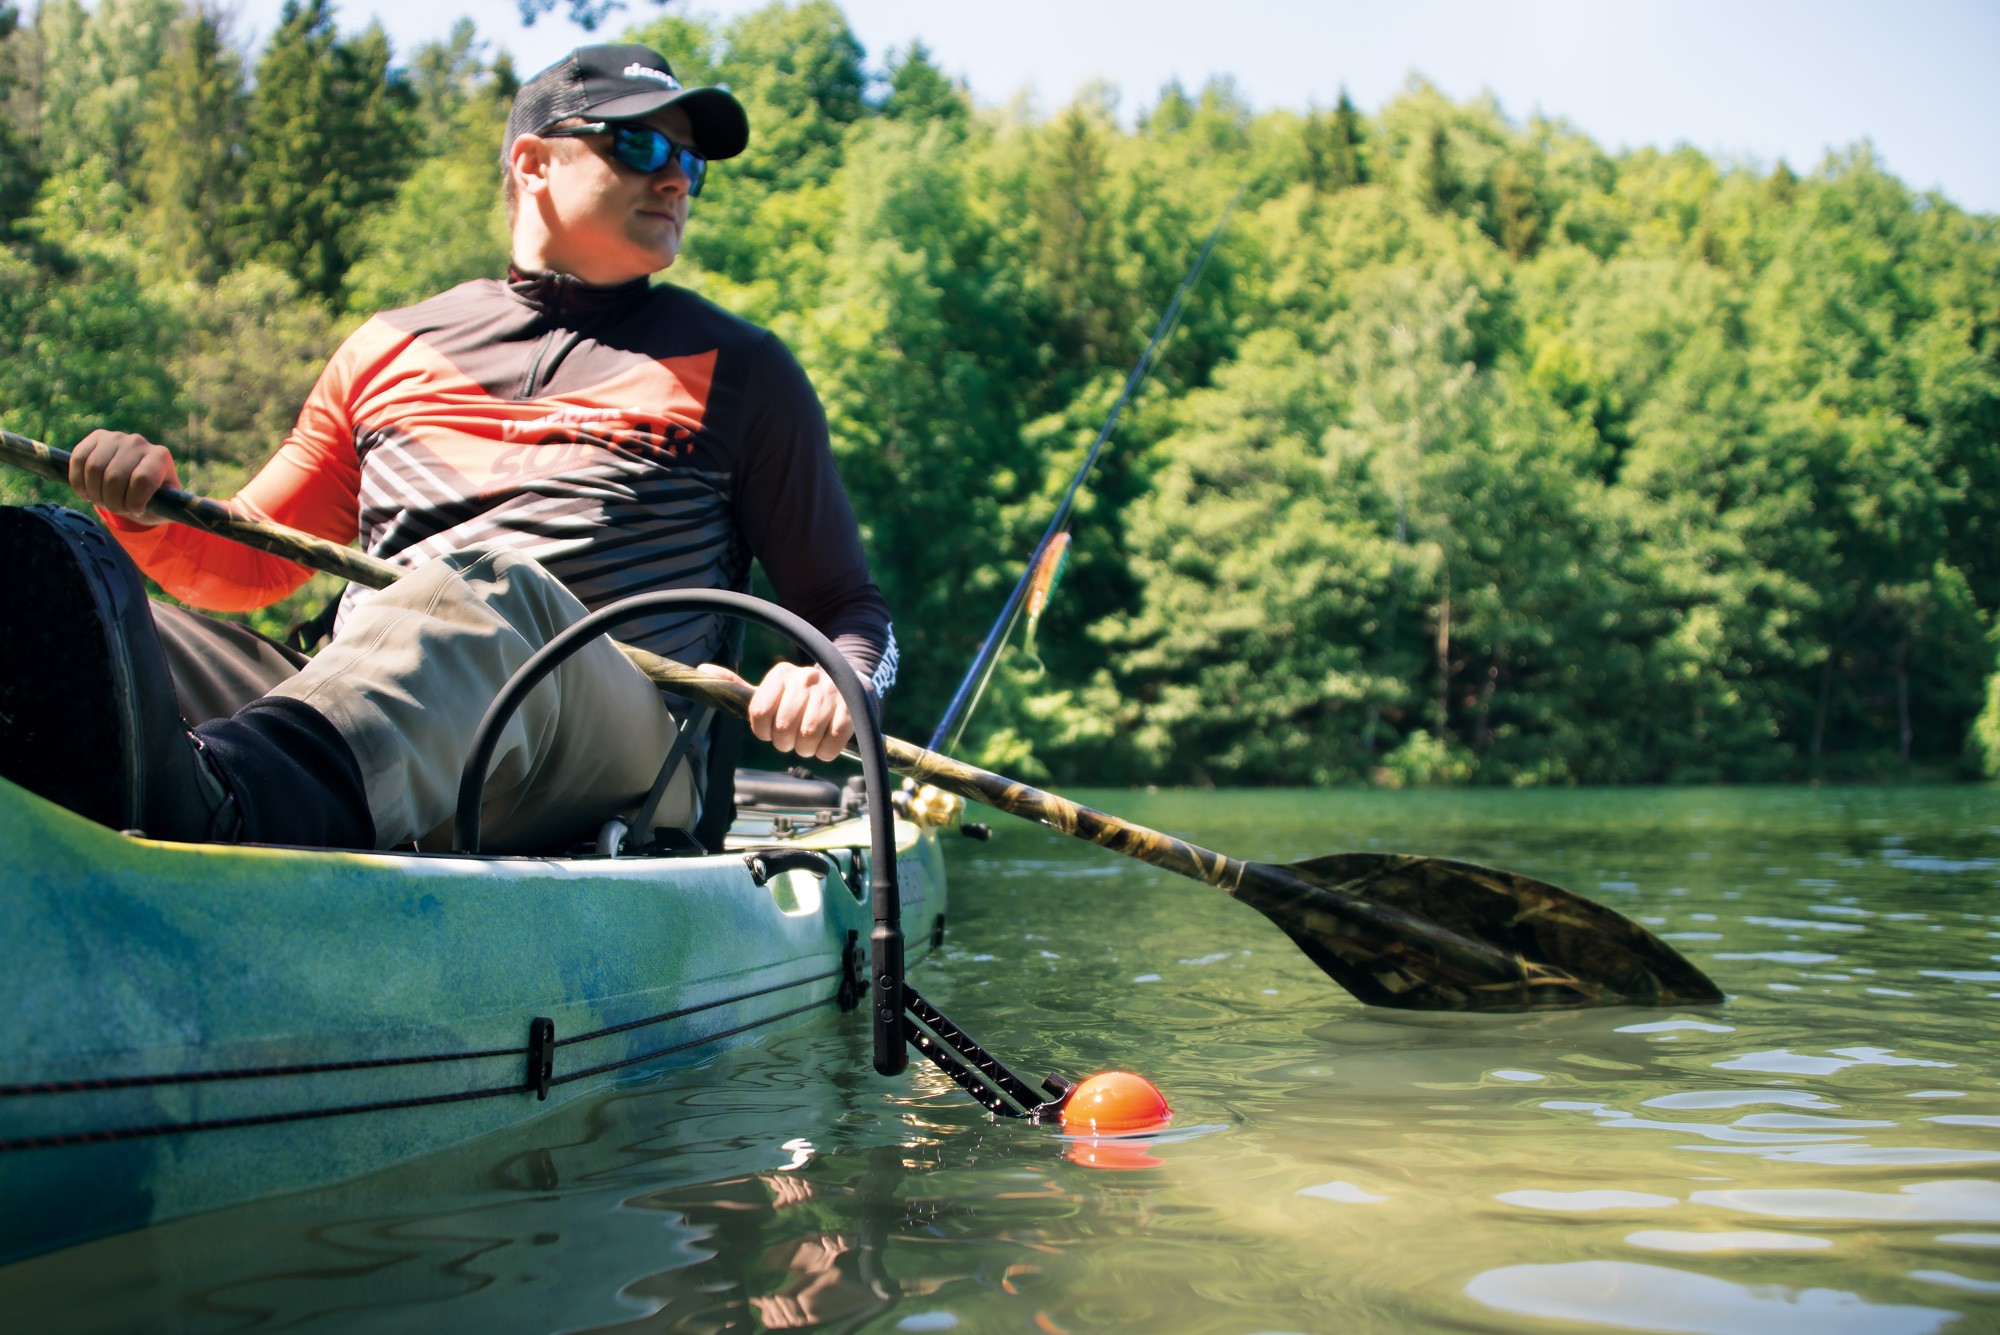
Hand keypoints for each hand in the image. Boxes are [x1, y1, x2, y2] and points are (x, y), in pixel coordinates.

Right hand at [69, 430, 179, 524]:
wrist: (135, 486)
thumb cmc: (154, 500)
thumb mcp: (170, 508)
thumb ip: (182, 507)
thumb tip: (214, 504)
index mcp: (160, 457)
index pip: (142, 480)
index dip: (134, 502)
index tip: (137, 510)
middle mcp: (139, 442)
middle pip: (114, 477)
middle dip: (112, 502)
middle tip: (117, 509)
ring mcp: (116, 437)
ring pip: (94, 469)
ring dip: (94, 493)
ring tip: (103, 501)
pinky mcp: (96, 438)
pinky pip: (78, 459)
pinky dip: (78, 481)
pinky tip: (86, 492)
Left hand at [697, 661, 855, 761]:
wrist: (846, 685)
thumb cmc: (798, 696)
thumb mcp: (770, 689)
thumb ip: (738, 685)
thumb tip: (702, 669)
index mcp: (781, 674)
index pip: (759, 712)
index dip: (763, 731)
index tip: (770, 732)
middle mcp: (805, 678)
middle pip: (783, 728)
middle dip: (785, 744)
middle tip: (791, 740)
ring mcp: (830, 692)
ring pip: (807, 737)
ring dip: (805, 750)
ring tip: (808, 742)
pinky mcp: (851, 707)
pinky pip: (832, 742)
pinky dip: (826, 752)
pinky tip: (825, 744)